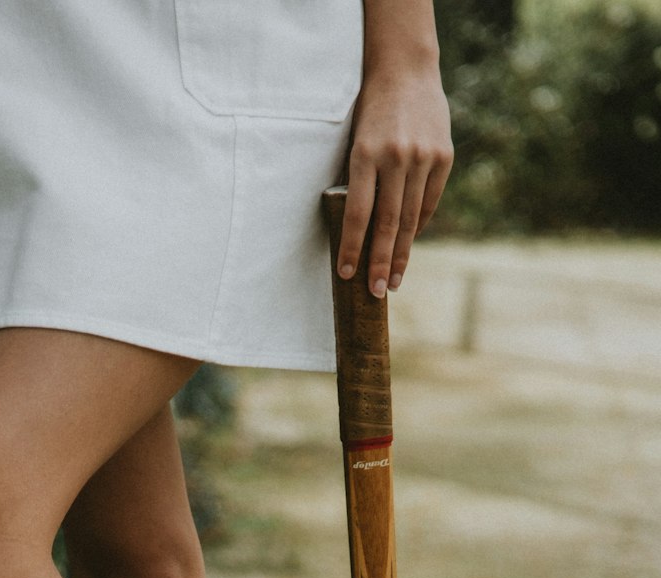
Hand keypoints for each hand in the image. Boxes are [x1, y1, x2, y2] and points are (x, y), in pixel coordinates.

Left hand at [336, 64, 453, 296]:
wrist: (407, 71)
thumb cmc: (371, 110)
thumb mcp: (356, 141)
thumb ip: (360, 181)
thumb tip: (360, 232)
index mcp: (365, 154)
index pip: (358, 213)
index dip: (352, 247)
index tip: (347, 275)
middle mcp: (396, 157)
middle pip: (387, 223)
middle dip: (381, 262)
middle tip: (377, 292)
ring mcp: (423, 157)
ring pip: (411, 217)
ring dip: (402, 253)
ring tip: (394, 280)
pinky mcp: (443, 156)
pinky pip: (429, 201)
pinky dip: (418, 225)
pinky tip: (409, 243)